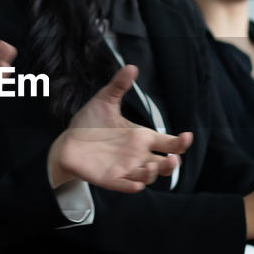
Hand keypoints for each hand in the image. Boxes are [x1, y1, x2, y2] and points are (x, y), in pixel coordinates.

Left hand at [47, 65, 193, 192]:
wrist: (67, 142)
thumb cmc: (90, 123)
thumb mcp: (105, 101)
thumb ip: (118, 86)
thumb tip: (131, 66)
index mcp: (142, 137)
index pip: (169, 143)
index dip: (180, 142)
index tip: (186, 136)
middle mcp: (138, 155)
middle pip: (164, 165)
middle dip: (172, 164)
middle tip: (172, 158)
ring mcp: (126, 168)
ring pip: (147, 177)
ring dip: (152, 174)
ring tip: (149, 166)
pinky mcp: (111, 179)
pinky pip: (126, 186)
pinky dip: (132, 187)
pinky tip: (136, 184)